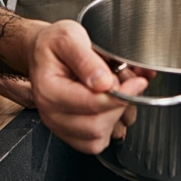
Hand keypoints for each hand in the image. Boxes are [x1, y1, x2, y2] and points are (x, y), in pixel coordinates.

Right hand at [28, 19, 147, 153]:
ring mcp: (60, 125)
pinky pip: (95, 143)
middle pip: (96, 126)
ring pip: (98, 138)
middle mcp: (51, 113)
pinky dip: (110, 127)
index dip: (120, 95)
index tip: (137, 82)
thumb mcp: (69, 37)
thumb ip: (85, 59)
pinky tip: (111, 106)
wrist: (44, 51)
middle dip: (120, 106)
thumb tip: (103, 82)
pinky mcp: (70, 132)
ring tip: (117, 93)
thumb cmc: (54, 44)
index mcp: (49, 89)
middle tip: (127, 83)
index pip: (91, 104)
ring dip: (116, 117)